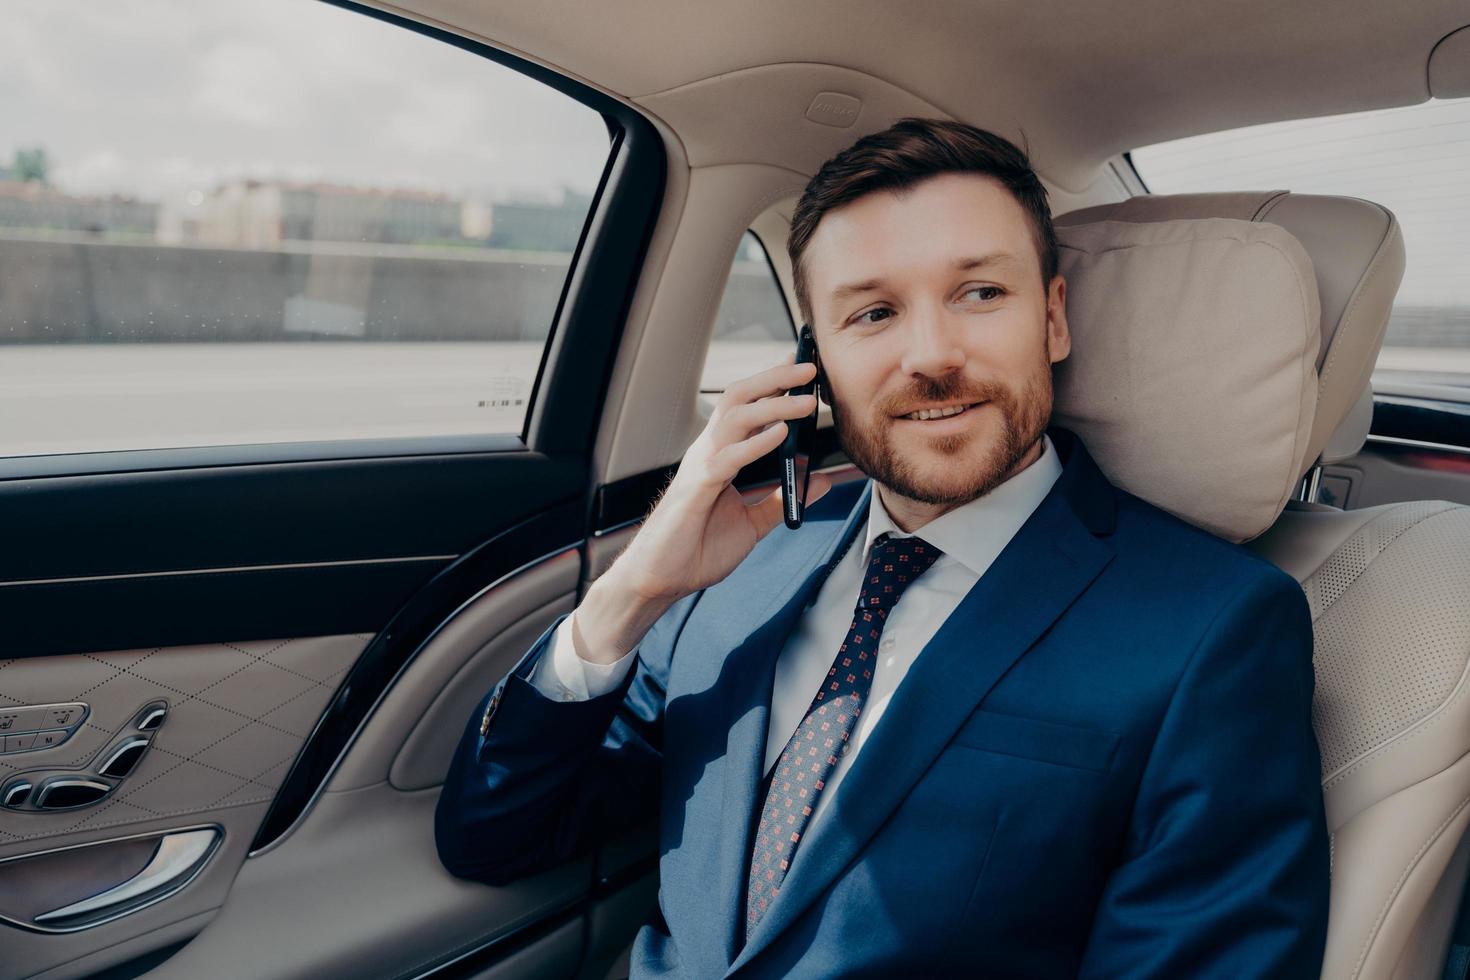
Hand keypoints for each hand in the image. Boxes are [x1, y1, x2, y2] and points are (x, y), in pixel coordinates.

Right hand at [572, 358, 832, 662]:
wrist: (661, 580)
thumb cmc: (695, 550)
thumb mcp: (752, 524)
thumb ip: (781, 500)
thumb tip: (817, 481)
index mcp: (719, 456)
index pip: (746, 408)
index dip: (772, 385)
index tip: (803, 371)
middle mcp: (708, 452)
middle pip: (739, 399)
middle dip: (774, 379)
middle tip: (809, 369)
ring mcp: (700, 467)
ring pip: (735, 419)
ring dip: (774, 405)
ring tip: (806, 401)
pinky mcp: (697, 489)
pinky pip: (729, 458)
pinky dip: (757, 443)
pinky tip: (781, 435)